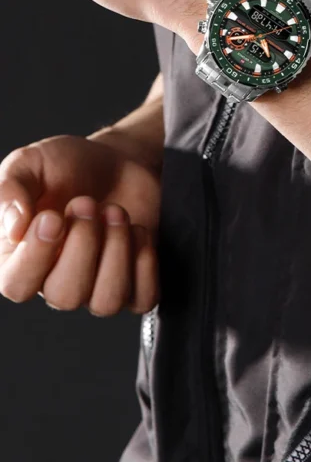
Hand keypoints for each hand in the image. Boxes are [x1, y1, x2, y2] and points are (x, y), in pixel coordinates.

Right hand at [0, 133, 159, 314]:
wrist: (116, 160)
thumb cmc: (66, 165)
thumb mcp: (29, 163)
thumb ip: (10, 191)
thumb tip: (12, 230)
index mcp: (18, 257)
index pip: (16, 284)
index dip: (37, 254)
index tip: (54, 216)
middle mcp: (55, 279)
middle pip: (66, 296)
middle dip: (84, 243)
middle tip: (88, 202)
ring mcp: (96, 284)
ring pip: (106, 301)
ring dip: (117, 251)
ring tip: (115, 212)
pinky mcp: (134, 281)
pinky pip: (143, 297)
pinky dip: (146, 263)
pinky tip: (138, 231)